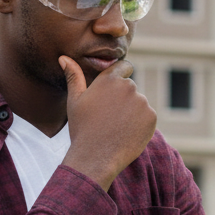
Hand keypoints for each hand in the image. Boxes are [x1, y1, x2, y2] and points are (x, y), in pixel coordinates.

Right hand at [58, 56, 155, 190]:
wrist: (96, 157)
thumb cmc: (82, 128)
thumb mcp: (74, 101)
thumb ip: (74, 76)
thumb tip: (64, 57)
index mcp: (110, 80)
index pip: (124, 66)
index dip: (121, 74)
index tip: (115, 89)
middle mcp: (128, 87)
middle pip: (130, 88)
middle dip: (123, 99)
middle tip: (109, 117)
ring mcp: (142, 102)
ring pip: (139, 103)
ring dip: (131, 112)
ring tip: (116, 127)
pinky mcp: (151, 117)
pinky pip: (147, 117)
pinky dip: (140, 124)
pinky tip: (126, 133)